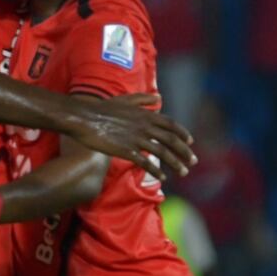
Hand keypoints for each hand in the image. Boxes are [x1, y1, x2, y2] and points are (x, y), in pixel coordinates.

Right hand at [67, 94, 194, 179]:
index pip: (171, 125)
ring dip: (176, 164)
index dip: (183, 134)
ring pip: (163, 153)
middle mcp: (145, 127)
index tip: (190, 142)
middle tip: (193, 162)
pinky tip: (162, 177)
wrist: (84, 118)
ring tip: (183, 172)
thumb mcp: (124, 99)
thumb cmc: (102, 109)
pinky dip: (156, 170)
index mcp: (146, 115)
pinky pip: (146, 163)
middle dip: (185, 152)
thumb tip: (159, 98)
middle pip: (172, 141)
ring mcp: (137, 139)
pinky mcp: (127, 151)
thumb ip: (143, 99)